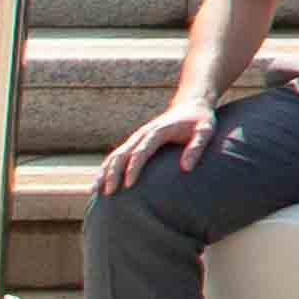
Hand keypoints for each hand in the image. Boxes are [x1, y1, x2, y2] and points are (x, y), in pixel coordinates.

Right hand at [94, 100, 215, 193]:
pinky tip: (99, 184)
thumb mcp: (205, 131)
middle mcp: (143, 134)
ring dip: (103, 172)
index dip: (134, 168)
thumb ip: (197, 147)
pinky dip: (105, 169)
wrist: (191, 105)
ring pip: (114, 156)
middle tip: (108, 193)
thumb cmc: (200, 121)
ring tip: (93, 191)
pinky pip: (116, 157)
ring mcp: (136, 138)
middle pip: (122, 154)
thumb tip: (186, 168)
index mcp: (158, 131)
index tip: (129, 185)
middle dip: (112, 173)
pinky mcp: (135, 143)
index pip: (141, 151)